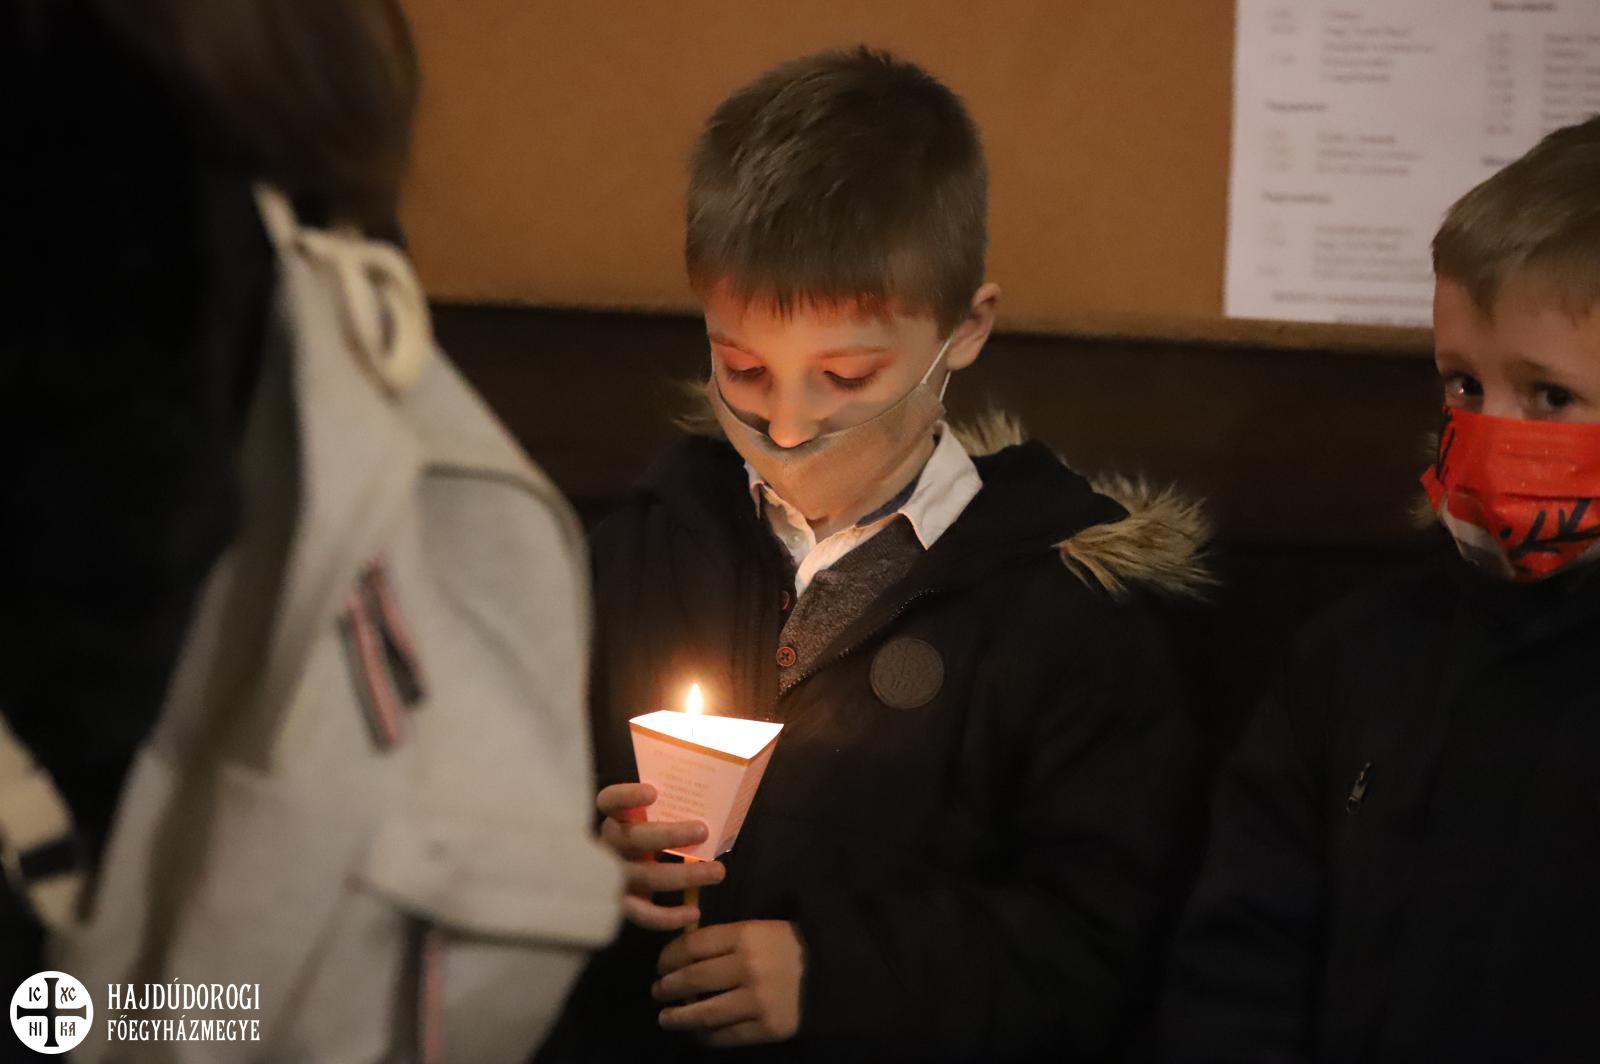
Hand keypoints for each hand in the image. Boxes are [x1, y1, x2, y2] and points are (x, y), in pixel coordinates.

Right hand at [596, 782, 724, 930]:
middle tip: (703, 830)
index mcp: (615, 819)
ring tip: (718, 871)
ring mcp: (611, 878)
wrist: (609, 875)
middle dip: (670, 835)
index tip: (653, 792)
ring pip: (646, 877)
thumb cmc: (643, 836)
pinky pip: (642, 913)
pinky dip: (668, 917)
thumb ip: (666, 809)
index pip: (610, 801)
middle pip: (634, 839)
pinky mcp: (620, 905)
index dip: (627, 796)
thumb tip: (708, 797)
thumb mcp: (646, 818)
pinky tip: (694, 912)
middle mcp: (608, 846)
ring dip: (684, 875)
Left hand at [652, 920, 803, 1046]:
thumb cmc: (789, 947)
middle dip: (667, 988)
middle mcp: (747, 967)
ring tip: (666, 1018)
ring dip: (678, 1017)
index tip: (660, 965)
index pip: (692, 945)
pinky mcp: (767, 1028)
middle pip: (692, 979)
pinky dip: (706, 1037)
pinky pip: (726, 1036)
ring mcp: (757, 1001)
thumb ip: (724, 938)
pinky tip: (698, 1034)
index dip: (668, 957)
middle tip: (657, 992)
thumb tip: (682, 952)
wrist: (832, 973)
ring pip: (704, 1013)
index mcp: (745, 935)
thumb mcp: (759, 928)